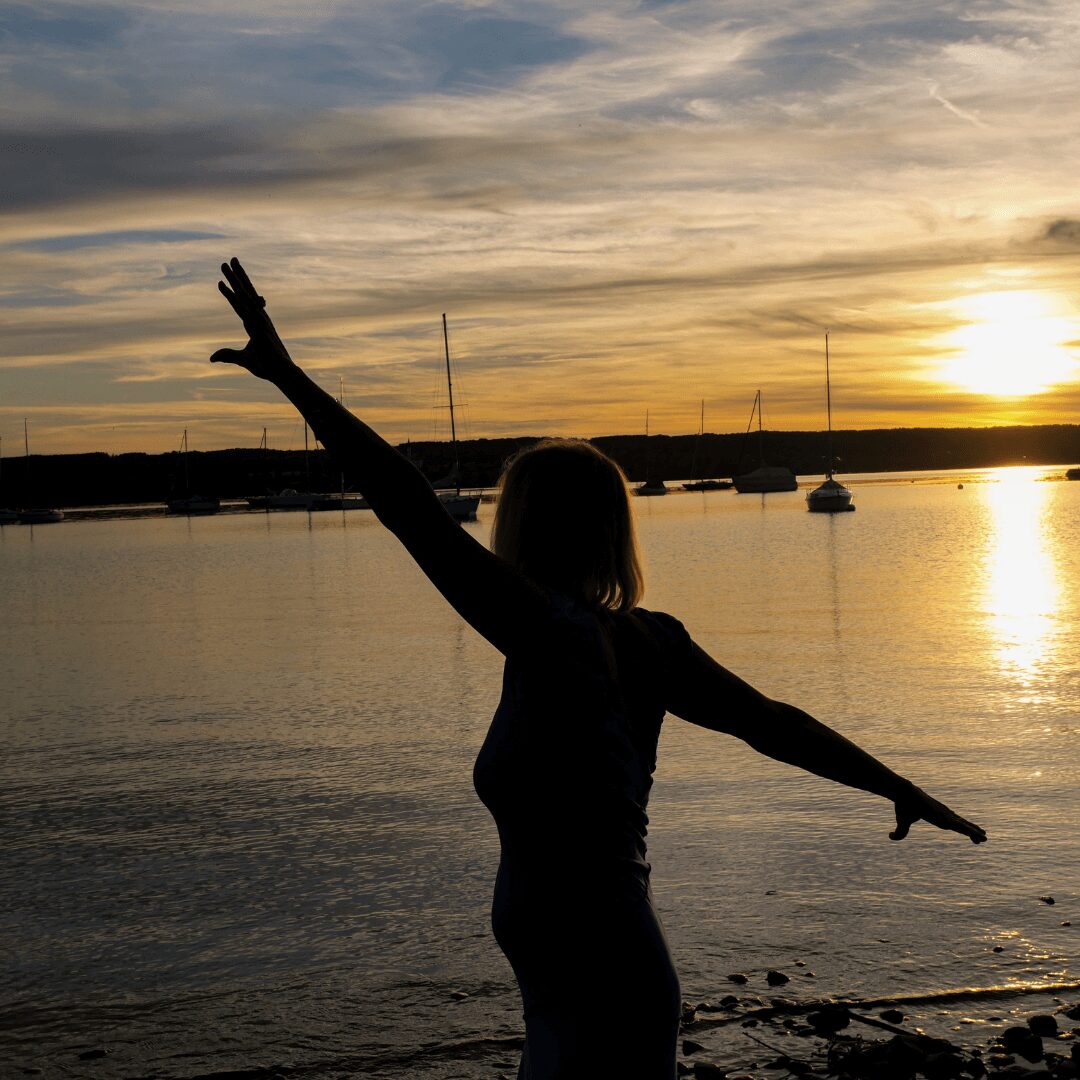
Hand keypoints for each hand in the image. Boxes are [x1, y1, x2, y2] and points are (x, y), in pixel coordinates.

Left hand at [211, 258, 294, 381]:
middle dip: (237, 276)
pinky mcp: (256, 325)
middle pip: (246, 292)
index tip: (226, 278)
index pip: (244, 302)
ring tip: (225, 264)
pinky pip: (241, 307)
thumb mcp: (243, 359)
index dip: (236, 289)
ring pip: (243, 295)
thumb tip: (212, 357)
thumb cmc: (267, 366)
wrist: (281, 373)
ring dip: (233, 279)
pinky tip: (223, 285)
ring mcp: (257, 320)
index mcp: (256, 322)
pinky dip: (232, 296)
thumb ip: (228, 355)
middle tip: (230, 259)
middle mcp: (258, 317)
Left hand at [890, 785, 986, 843]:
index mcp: (937, 817)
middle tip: (985, 839)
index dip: (966, 831)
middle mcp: (943, 814)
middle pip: (961, 824)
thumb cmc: (903, 806)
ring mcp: (943, 811)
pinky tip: (967, 826)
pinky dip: (963, 823)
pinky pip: (955, 818)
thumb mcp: (901, 819)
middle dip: (973, 832)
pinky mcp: (941, 810)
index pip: (955, 826)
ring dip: (971, 828)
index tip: (977, 835)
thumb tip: (891, 836)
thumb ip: (899, 831)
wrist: (905, 790)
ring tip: (983, 835)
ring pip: (960, 821)